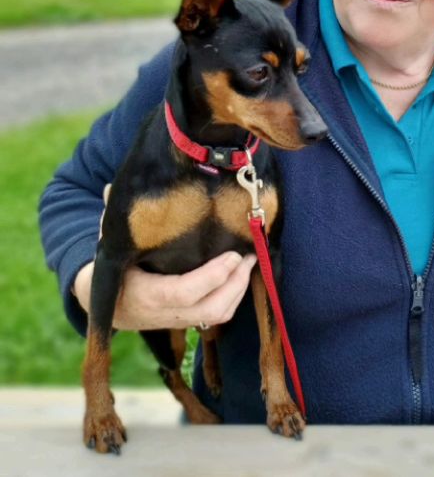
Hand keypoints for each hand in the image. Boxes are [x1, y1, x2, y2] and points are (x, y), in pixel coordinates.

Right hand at [74, 184, 256, 329]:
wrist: (105, 308)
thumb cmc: (111, 270)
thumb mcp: (111, 247)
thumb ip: (113, 221)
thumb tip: (109, 189)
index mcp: (145, 295)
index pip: (183, 293)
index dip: (212, 277)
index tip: (233, 255)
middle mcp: (164, 313)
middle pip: (209, 309)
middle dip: (235, 283)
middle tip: (249, 255)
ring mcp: (178, 320)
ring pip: (217, 315)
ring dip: (239, 289)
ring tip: (250, 260)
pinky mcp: (188, 321)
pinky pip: (217, 316)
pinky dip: (234, 296)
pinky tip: (241, 273)